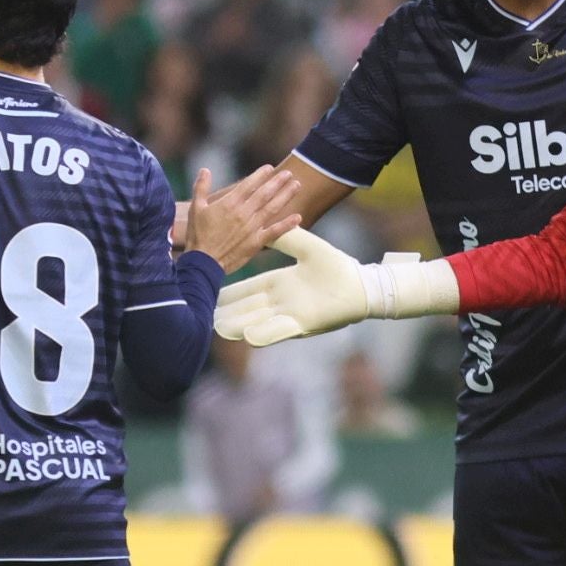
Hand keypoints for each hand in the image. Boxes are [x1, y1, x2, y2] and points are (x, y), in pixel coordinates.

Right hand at [183, 166, 300, 273]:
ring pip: (272, 208)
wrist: (203, 262)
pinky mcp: (256, 242)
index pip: (249, 184)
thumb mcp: (196, 208)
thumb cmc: (198, 235)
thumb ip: (201, 187)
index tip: (270, 168)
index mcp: (229, 203)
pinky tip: (298, 217)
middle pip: (264, 193)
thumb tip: (205, 170)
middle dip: (278, 182)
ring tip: (296, 185)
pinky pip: (274, 231)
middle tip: (289, 173)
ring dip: (286, 196)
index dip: (261, 175)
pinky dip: (287, 224)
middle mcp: (243, 213)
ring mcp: (251, 228)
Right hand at [214, 227, 370, 344]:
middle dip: (227, 312)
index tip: (210, 294)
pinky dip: (265, 334)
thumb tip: (265, 227)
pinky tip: (248, 338)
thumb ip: (285, 238)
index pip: (249, 289)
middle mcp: (282, 301)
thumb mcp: (306, 248)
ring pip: (258, 321)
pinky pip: (280, 330)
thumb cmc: (337, 266)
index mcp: (281, 283)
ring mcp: (291, 314)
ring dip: (239, 326)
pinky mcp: (304, 324)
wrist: (362, 285)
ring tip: (217, 329)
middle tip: (202, 316)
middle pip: (248, 308)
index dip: (230, 293)